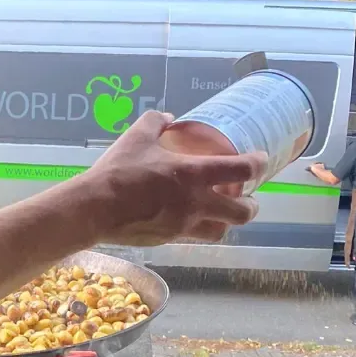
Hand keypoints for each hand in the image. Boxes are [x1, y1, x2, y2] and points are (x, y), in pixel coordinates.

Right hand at [73, 111, 264, 244]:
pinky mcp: (170, 239)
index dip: (258, 164)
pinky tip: (189, 219)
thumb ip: (157, 122)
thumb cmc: (118, 171)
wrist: (95, 209)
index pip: (241, 170)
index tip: (260, 161)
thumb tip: (169, 117)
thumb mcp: (137, 136)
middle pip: (242, 212)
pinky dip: (199, 228)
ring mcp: (184, 225)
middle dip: (252, 205)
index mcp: (193, 174)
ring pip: (222, 231)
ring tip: (222, 213)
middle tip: (247, 197)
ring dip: (228, 221)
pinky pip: (194, 237)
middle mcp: (196, 203)